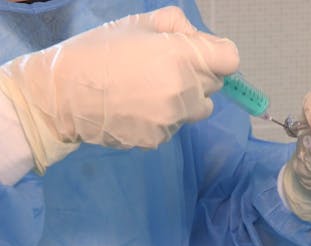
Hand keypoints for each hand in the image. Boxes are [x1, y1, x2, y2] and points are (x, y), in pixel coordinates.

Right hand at [0, 6, 238, 172]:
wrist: (62, 95)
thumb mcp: (138, 23)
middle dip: (199, 75)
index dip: (218, 55)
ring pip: (200, 108)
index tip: (202, 55)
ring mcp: (173, 118)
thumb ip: (178, 25)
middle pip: (216, 84)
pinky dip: (166, 118)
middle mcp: (185, 90)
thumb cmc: (99, 51)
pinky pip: (177, 125)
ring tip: (151, 92)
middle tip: (166, 70)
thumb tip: (199, 40)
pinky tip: (138, 109)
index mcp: (182, 56)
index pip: (231, 59)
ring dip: (187, 100)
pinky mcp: (160, 139)